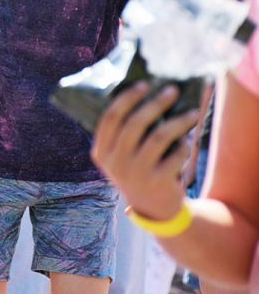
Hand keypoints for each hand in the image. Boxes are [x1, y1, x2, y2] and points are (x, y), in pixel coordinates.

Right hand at [91, 82, 198, 220]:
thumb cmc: (137, 170)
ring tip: (191, 113)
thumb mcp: (120, 156)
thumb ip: (123, 133)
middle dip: (156, 103)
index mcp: (101, 152)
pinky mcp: (158, 183)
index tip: (143, 84)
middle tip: (172, 91)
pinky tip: (186, 143)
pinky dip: (184, 145)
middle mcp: (115, 163)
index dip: (127, 98)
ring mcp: (136, 174)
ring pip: (159, 137)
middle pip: (135, 123)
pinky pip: (176, 154)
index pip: (111, 118)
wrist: (153, 209)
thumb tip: (145, 94)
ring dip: (179, 121)